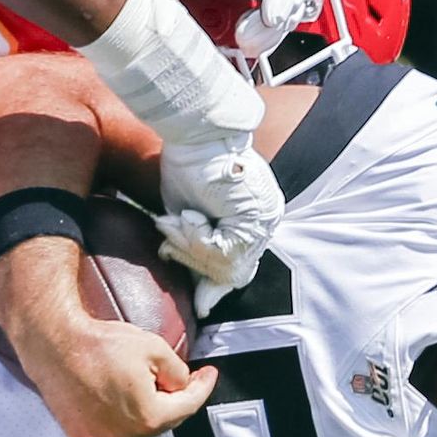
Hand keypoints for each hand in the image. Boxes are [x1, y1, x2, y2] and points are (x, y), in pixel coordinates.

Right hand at [13, 311, 217, 436]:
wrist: (54, 343)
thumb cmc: (101, 344)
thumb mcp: (154, 348)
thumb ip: (178, 371)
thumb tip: (181, 383)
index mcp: (148, 417)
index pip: (188, 405)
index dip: (203, 387)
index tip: (209, 373)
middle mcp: (124, 435)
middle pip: (161, 420)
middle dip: (173, 399)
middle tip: (181, 376)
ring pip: (134, 425)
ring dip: (144, 408)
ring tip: (142, 381)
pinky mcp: (79, 432)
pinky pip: (108, 426)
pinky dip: (117, 412)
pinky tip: (114, 391)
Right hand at [153, 139, 284, 313]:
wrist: (195, 132)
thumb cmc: (188, 164)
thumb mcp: (188, 215)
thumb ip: (195, 248)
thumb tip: (201, 300)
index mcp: (255, 219)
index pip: (239, 268)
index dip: (214, 284)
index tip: (200, 304)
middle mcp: (266, 222)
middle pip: (233, 272)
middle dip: (195, 261)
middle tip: (170, 238)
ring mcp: (263, 220)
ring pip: (225, 264)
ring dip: (190, 247)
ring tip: (176, 221)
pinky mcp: (254, 218)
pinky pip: (221, 251)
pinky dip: (196, 239)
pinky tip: (187, 217)